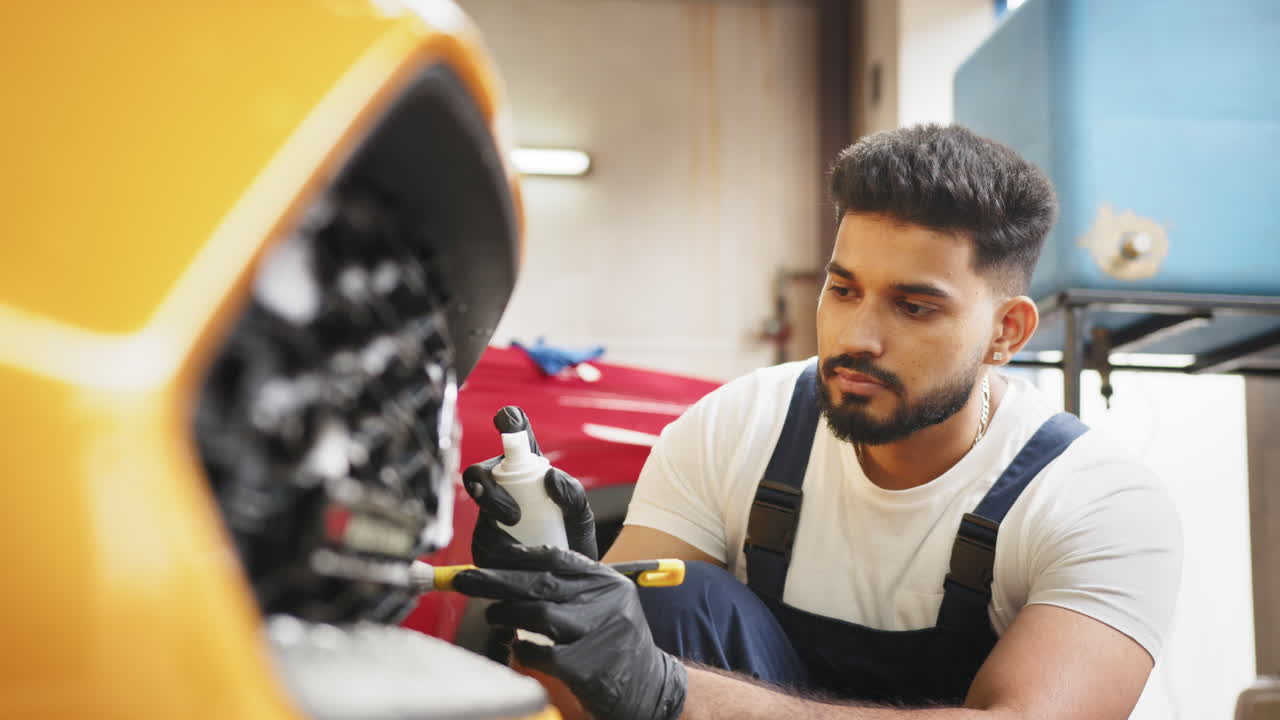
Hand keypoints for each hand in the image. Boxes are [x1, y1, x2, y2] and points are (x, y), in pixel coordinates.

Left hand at [453, 544, 686, 719]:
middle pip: (541, 583)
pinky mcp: (590, 666)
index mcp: (607, 581)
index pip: (557, 557)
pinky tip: (519, 648)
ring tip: (493, 615)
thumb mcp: (603, 604)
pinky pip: (543, 653)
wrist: (651, 687)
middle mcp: (607, 601)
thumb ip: (570, 587)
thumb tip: (512, 573)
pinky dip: (524, 650)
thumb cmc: (614, 644)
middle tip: (466, 580)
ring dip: (507, 613)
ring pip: (540, 614)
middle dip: (496, 580)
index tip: (488, 555)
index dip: (517, 555)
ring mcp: (600, 632)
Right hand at [463, 406, 597, 564]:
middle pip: (478, 473)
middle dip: (489, 490)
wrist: (571, 583)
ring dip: (493, 522)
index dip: (509, 422)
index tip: (507, 420)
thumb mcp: (580, 515)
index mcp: (527, 473)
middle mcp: (502, 488)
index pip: (515, 440)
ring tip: (520, 543)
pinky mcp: (482, 545)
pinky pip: (478, 541)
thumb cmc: (573, 538)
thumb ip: (572, 493)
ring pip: (475, 507)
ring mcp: (488, 516)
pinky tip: (513, 559)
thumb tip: (549, 477)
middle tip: (514, 515)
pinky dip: (497, 550)